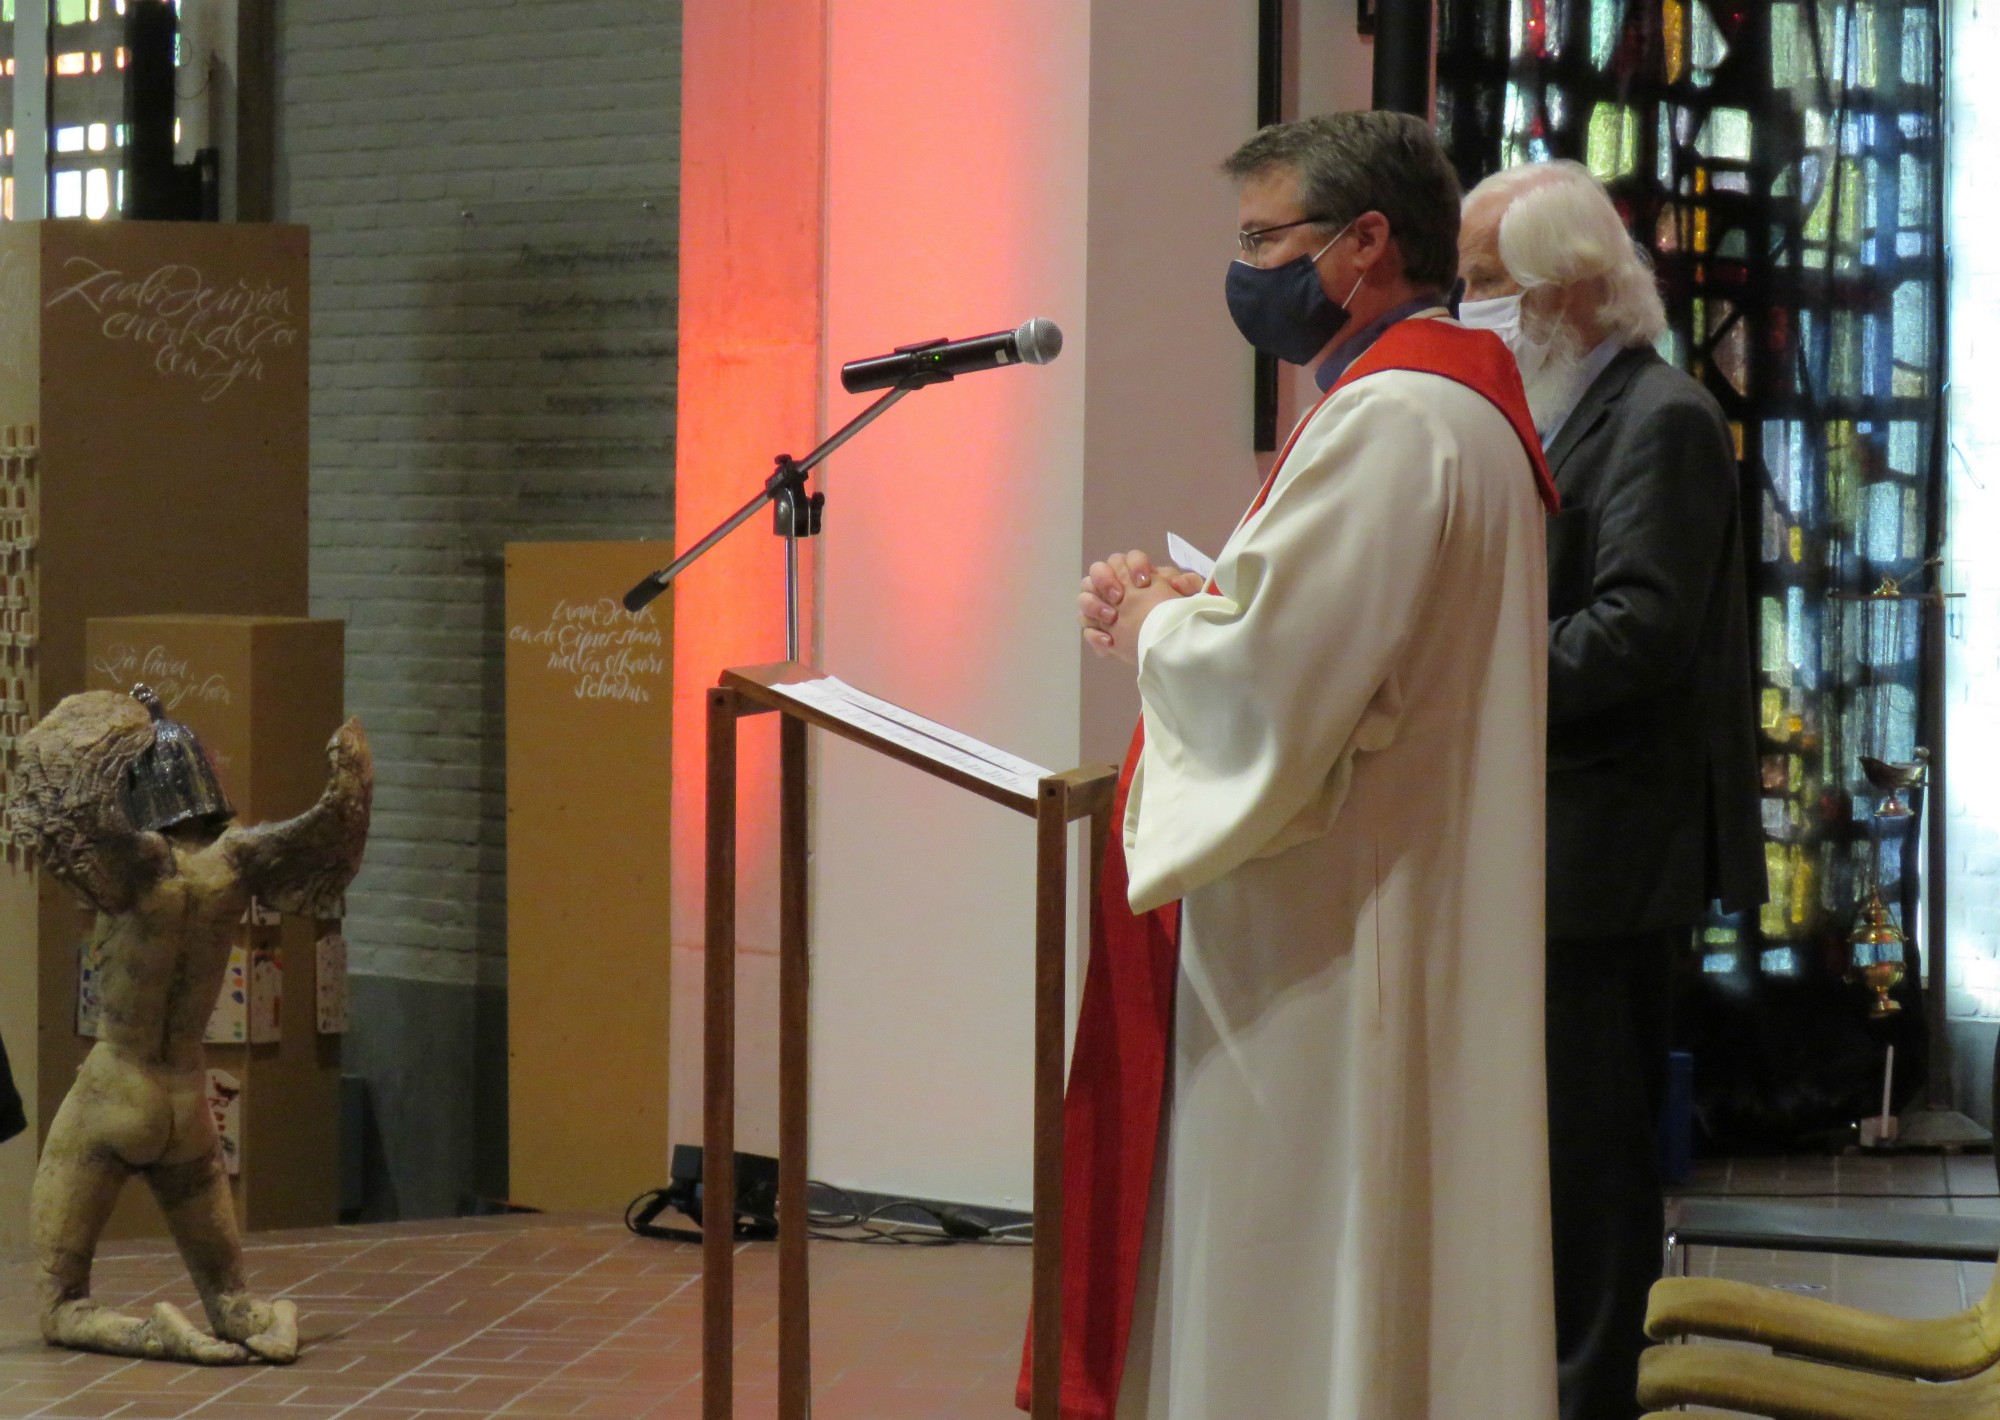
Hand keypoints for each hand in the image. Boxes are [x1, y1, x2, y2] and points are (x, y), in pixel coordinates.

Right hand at [1077, 549, 1197, 664]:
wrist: (1165, 644)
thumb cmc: (1173, 614)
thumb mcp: (1187, 599)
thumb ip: (1188, 585)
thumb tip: (1178, 583)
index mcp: (1133, 573)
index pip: (1127, 558)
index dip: (1133, 566)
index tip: (1143, 583)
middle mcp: (1113, 586)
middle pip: (1097, 570)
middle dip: (1104, 581)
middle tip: (1119, 597)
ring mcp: (1101, 607)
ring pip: (1084, 597)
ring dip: (1094, 605)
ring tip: (1111, 618)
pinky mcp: (1097, 630)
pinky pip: (1086, 628)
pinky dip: (1095, 635)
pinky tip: (1110, 643)